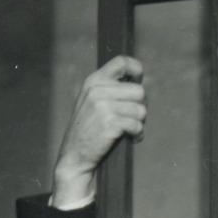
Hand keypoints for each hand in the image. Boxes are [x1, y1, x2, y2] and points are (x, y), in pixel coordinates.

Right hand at [52, 56, 146, 207]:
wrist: (76, 155)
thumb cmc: (91, 129)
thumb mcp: (94, 102)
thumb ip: (112, 90)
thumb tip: (141, 84)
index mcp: (93, 81)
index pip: (122, 62)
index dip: (137, 70)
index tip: (138, 81)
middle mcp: (97, 90)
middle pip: (139, 91)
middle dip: (140, 107)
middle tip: (132, 118)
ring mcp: (102, 106)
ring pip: (141, 110)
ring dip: (140, 123)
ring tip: (129, 131)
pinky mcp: (109, 122)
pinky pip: (138, 125)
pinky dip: (138, 134)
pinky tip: (130, 139)